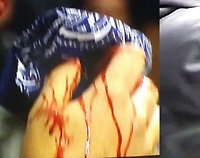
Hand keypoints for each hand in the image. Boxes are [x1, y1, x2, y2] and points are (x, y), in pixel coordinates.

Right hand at [21, 45, 158, 157]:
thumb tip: (73, 60)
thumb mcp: (43, 111)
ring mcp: (144, 139)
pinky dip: (145, 128)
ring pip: (155, 109)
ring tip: (120, 111)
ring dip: (142, 104)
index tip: (106, 57)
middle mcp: (135, 114)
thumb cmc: (52, 154)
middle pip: (147, 82)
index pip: (132, 56)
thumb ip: (60, 78)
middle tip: (109, 86)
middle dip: (131, 79)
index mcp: (111, 96)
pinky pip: (155, 135)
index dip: (120, 51)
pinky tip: (126, 135)